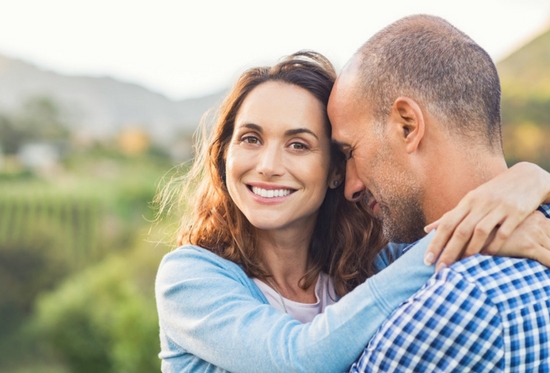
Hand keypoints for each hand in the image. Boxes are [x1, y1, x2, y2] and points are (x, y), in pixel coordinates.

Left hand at [423, 162, 549, 270]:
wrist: (525, 178)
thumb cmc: (492, 194)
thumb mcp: (470, 201)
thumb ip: (451, 216)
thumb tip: (427, 229)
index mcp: (467, 202)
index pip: (446, 224)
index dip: (435, 242)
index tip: (426, 260)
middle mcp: (480, 204)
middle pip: (460, 230)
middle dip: (449, 251)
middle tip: (440, 269)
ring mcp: (498, 207)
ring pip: (480, 231)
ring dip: (470, 250)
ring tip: (462, 266)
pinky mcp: (516, 212)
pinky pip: (503, 232)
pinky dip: (494, 245)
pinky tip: (487, 256)